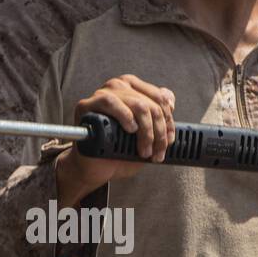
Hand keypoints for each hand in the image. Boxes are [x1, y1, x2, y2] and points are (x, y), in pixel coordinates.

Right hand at [56, 74, 175, 206]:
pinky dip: (125, 116)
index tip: (169, 140)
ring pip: (137, 104)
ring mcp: (102, 93)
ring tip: (144, 150)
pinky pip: (110, 102)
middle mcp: (118, 87)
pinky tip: (130, 129)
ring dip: (146, 131)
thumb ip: (157, 119)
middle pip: (150, 104)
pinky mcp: (87, 105)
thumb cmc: (117, 152)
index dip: (168, 120)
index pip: (160, 97)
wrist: (94, 169)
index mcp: (133, 89)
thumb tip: (170, 103)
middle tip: (157, 153)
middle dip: (159, 132)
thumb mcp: (145, 137)